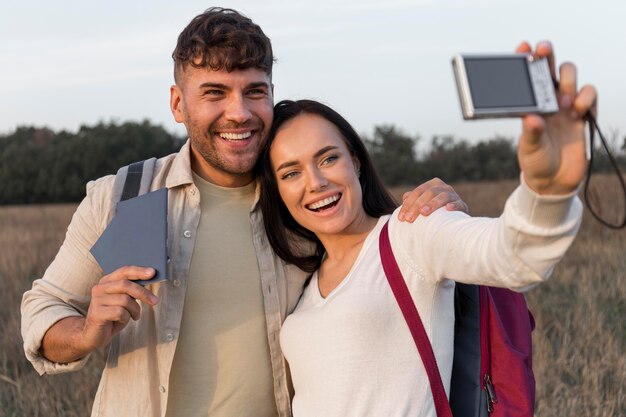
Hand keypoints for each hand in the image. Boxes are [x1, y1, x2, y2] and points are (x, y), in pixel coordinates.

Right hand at [80, 266, 157, 352]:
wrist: (94, 336)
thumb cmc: (113, 316)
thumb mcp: (124, 300)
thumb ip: (132, 290)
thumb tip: (149, 278)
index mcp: (106, 282)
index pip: (124, 271)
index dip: (139, 271)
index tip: (152, 272)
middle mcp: (100, 288)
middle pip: (126, 284)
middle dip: (143, 293)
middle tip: (154, 301)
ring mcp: (97, 300)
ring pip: (125, 300)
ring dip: (135, 310)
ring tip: (134, 316)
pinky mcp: (97, 313)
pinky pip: (120, 312)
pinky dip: (126, 318)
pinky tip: (122, 321)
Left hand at [398, 177, 468, 221]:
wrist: (454, 218)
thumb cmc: (435, 210)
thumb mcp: (423, 203)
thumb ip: (413, 199)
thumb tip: (405, 198)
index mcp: (432, 184)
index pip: (417, 192)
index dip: (407, 205)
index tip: (401, 218)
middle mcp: (443, 187)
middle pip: (428, 193)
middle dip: (417, 206)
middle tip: (409, 219)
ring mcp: (454, 195)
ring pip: (442, 196)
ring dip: (432, 204)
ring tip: (424, 213)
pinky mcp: (462, 205)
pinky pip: (459, 204)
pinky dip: (454, 205)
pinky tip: (448, 209)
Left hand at [516, 41, 596, 194]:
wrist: (555, 182)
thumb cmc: (536, 162)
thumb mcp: (529, 149)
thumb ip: (531, 133)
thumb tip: (532, 119)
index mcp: (529, 105)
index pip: (526, 77)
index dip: (526, 59)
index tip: (523, 48)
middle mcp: (547, 101)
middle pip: (549, 69)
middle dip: (547, 56)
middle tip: (543, 51)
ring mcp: (566, 105)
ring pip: (570, 76)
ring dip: (567, 80)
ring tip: (562, 101)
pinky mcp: (584, 114)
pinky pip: (589, 94)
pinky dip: (586, 97)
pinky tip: (577, 110)